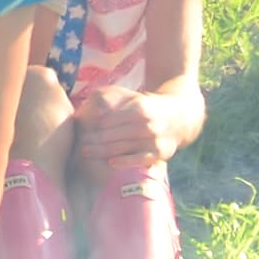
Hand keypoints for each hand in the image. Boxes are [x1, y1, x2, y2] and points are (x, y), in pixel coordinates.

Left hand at [72, 79, 201, 170]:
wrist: (178, 118)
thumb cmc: (147, 107)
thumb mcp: (132, 96)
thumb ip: (112, 95)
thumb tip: (91, 103)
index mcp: (138, 108)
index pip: (110, 118)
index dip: (93, 124)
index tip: (81, 128)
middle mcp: (146, 124)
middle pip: (113, 134)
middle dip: (93, 139)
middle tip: (79, 143)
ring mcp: (152, 140)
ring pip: (122, 147)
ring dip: (101, 150)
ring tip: (85, 152)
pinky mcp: (158, 154)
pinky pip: (138, 159)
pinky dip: (124, 161)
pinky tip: (110, 162)